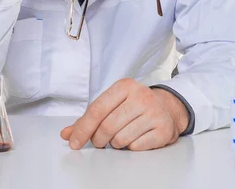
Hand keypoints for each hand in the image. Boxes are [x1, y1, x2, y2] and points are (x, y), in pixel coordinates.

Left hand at [60, 78, 188, 150]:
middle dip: (99, 139)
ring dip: (116, 143)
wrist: (167, 107)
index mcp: (125, 86)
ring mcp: (154, 112)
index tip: (74, 142)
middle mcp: (141, 96)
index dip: (83, 128)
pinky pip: (136, 147)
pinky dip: (131, 147)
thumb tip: (67, 134)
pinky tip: (136, 137)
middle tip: (101, 141)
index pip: (97, 109)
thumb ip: (88, 119)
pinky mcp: (163, 129)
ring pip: (121, 139)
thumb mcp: (112, 104)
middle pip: (107, 127)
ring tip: (122, 135)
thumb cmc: (134, 106)